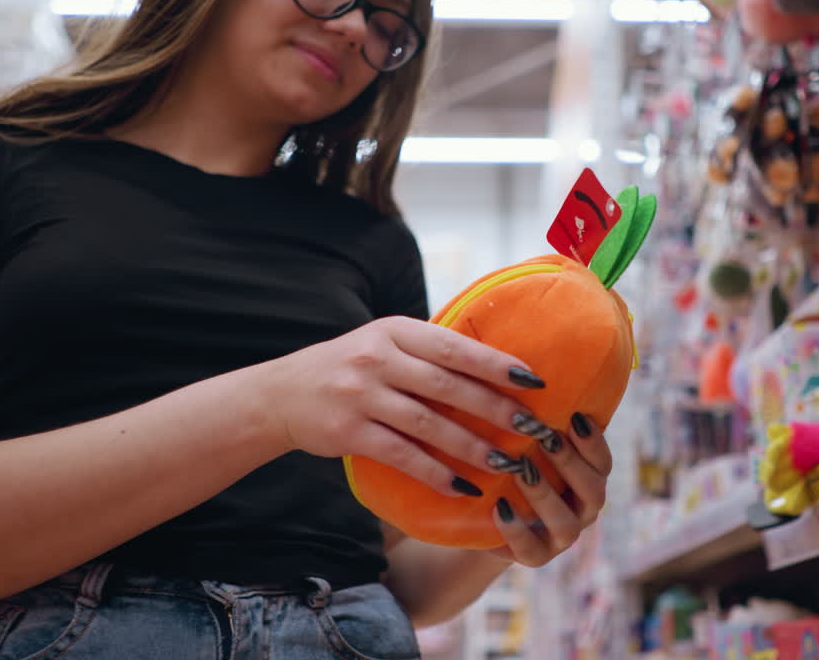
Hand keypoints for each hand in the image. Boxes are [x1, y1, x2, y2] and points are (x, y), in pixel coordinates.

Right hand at [260, 316, 545, 496]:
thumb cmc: (350, 367)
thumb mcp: (385, 343)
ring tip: (507, 463)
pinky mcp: (349, 432)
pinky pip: (402, 455)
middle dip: (497, 409)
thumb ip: (429, 352)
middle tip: (535, 430)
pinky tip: (462, 487)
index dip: (497, 365)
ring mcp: (361, 395)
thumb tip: (497, 365)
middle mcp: (378, 358)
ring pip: (428, 424)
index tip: (536, 382)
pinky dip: (435, 473)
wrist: (282, 393)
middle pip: (449, 386)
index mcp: (396, 330)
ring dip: (472, 446)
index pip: (456, 347)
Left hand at [488, 412, 612, 566]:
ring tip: (521, 470)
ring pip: (566, 524)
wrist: (486, 516)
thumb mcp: (528, 443)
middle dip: (570, 463)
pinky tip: (499, 507)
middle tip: (546, 437)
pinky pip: (532, 551)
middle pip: (593, 491)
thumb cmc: (513, 466)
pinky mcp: (536, 557)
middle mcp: (582, 509)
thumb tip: (535, 375)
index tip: (576, 417)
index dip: (593, 442)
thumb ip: (542, 422)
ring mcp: (562, 537)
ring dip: (545, 494)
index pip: (602, 463)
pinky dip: (516, 530)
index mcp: (589, 479)